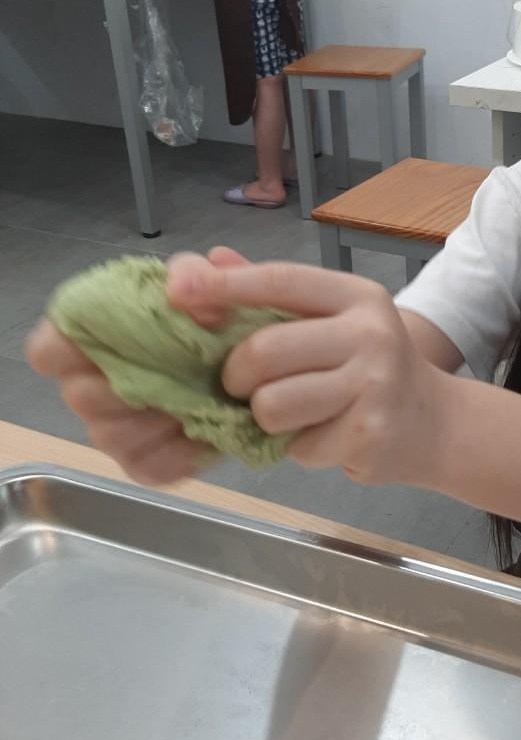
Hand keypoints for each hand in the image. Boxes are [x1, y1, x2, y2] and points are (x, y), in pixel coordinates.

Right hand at [26, 247, 245, 483]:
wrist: (255, 364)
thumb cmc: (213, 318)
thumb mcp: (208, 281)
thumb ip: (193, 273)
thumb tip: (178, 288)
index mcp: (84, 341)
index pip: (46, 351)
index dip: (70, 345)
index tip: (117, 334)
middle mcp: (85, 390)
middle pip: (81, 396)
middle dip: (134, 377)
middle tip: (185, 362)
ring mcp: (111, 434)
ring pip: (114, 433)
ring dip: (163, 411)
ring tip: (205, 391)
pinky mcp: (144, 466)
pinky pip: (154, 464)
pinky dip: (188, 447)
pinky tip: (211, 424)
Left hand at [166, 253, 450, 485]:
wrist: (434, 422)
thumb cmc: (367, 367)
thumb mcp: (331, 321)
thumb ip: (268, 294)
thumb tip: (204, 262)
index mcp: (356, 297)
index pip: (281, 281)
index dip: (226, 286)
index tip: (177, 289)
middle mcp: (370, 333)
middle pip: (265, 351)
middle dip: (236, 376)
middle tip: (244, 385)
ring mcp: (373, 385)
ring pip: (272, 404)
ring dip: (265, 417)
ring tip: (291, 413)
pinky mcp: (369, 434)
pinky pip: (297, 446)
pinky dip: (299, 448)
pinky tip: (326, 435)